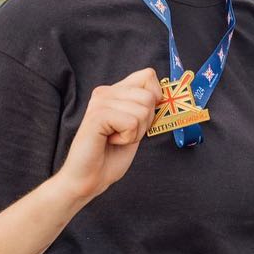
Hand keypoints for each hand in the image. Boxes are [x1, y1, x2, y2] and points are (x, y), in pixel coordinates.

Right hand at [57, 67, 160, 201]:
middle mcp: (105, 92)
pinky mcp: (97, 115)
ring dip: (136, 132)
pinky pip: (131, 123)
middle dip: (145, 122)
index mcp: (114, 91)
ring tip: (115, 138)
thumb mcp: (136, 126)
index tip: (142, 118)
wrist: (90, 178)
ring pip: (143, 110)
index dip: (155, 98)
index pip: (148, 75)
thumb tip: (163, 94)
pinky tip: (110, 141)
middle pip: (149, 96)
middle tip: (124, 134)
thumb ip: (145, 106)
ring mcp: (99, 102)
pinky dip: (127, 138)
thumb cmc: (112, 155)